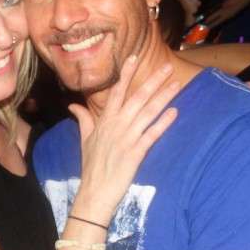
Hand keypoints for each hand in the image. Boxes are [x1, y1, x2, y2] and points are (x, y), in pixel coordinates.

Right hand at [70, 55, 178, 223]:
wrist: (94, 192)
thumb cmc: (90, 166)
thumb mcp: (84, 139)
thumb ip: (83, 119)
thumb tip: (72, 104)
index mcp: (104, 121)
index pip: (116, 91)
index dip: (126, 73)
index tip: (135, 57)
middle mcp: (116, 125)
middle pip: (137, 97)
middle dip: (153, 81)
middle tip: (168, 67)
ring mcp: (126, 138)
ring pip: (148, 112)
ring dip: (163, 97)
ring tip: (176, 84)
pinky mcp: (136, 153)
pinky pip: (152, 134)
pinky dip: (164, 123)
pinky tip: (175, 112)